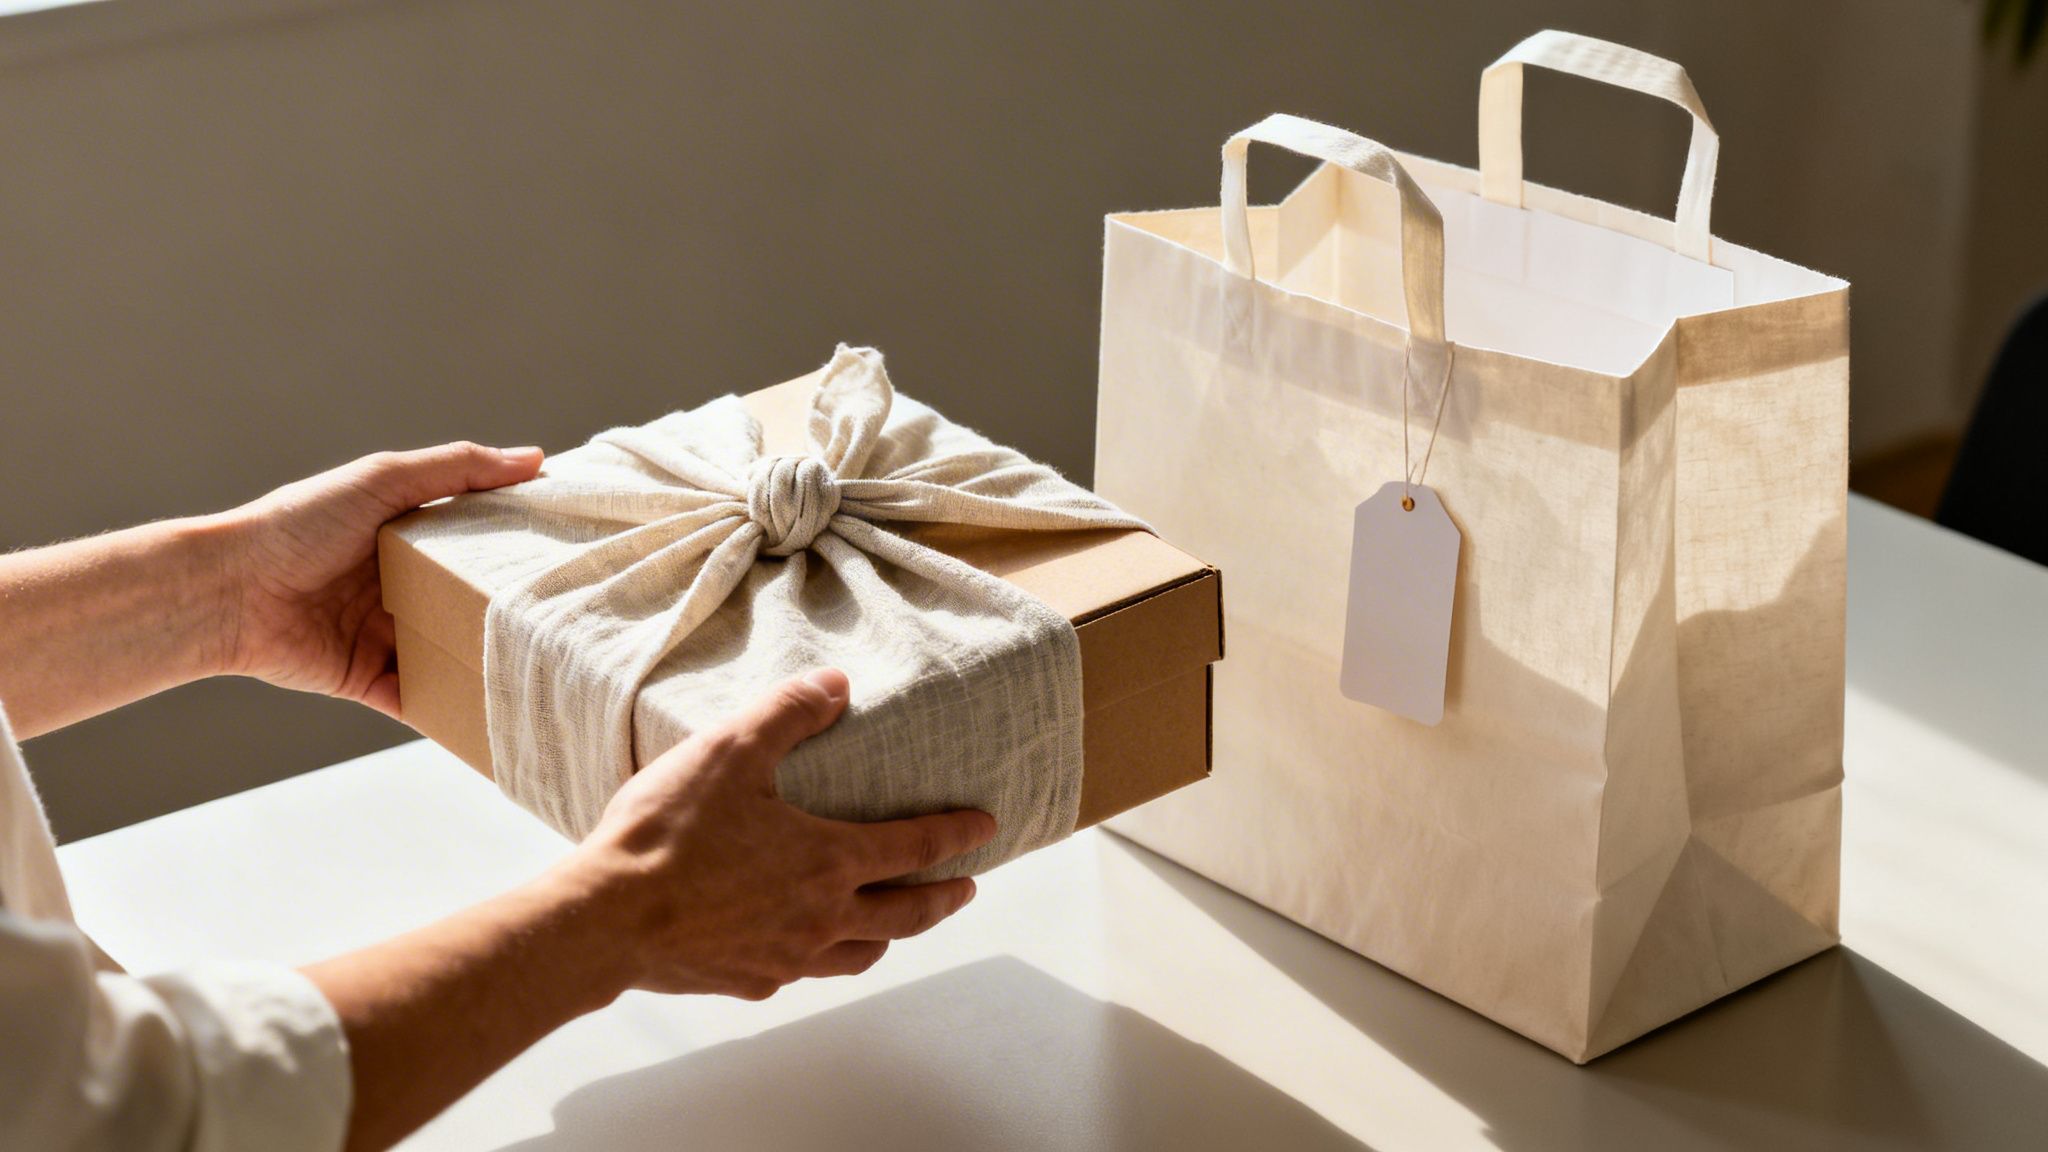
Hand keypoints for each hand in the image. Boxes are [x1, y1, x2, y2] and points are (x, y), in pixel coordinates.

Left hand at [220, 442, 543, 717]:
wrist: (230, 591)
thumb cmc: (299, 524)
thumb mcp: (383, 479)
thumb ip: (458, 468)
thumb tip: (534, 459)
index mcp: (406, 537)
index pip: (478, 541)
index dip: (521, 545)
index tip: (575, 549)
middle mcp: (402, 586)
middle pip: (472, 601)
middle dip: (513, 610)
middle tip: (575, 613)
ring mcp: (388, 636)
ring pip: (456, 654)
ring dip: (491, 661)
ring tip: (553, 667)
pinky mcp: (371, 680)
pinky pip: (424, 700)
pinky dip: (456, 711)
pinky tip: (500, 714)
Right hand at [565, 668, 996, 999]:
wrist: (605, 919)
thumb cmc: (668, 834)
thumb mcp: (730, 750)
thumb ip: (788, 712)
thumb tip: (835, 684)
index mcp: (830, 860)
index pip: (916, 846)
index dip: (957, 834)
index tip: (986, 827)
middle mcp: (822, 917)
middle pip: (906, 912)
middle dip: (943, 898)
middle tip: (967, 888)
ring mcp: (788, 957)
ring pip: (861, 953)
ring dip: (890, 934)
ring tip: (896, 922)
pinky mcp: (749, 981)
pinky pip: (805, 972)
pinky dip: (824, 957)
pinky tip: (808, 948)